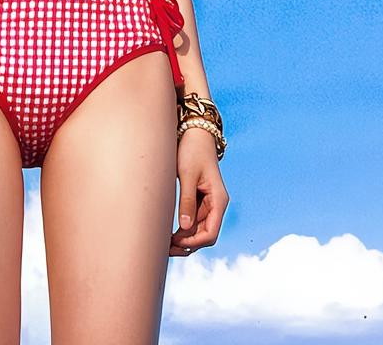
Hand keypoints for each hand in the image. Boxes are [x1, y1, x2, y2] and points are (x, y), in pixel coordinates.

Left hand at [170, 127, 229, 255]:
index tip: (174, 241)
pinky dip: (183, 230)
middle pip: (204, 236)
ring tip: (164, 244)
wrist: (195, 133)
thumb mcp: (187, 175)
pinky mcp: (199, 200)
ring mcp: (208, 204)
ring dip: (184, 240)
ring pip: (198, 231)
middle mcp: (216, 205)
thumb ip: (187, 200)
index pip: (210, 233)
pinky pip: (193, 221)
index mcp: (219, 200)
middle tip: (165, 248)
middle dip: (187, 245)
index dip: (193, 242)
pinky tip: (168, 233)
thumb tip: (185, 227)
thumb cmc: (192, 150)